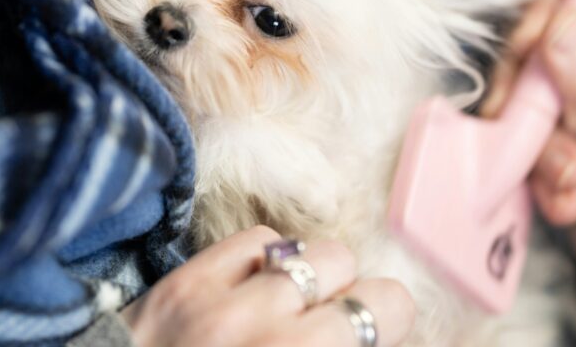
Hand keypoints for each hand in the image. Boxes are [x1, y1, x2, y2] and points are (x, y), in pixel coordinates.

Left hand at [121, 226, 414, 345]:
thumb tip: (364, 334)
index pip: (390, 313)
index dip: (390, 324)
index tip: (374, 335)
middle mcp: (273, 341)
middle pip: (367, 288)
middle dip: (360, 309)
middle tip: (333, 330)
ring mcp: (225, 309)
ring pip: (322, 256)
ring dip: (319, 283)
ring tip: (294, 307)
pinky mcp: (184, 285)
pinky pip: (261, 240)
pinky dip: (270, 260)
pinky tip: (257, 288)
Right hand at [483, 0, 575, 309]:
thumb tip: (558, 27)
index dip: (557, 4)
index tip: (531, 46)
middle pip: (542, 36)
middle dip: (532, 92)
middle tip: (530, 127)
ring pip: (524, 92)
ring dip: (535, 143)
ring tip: (569, 182)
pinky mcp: (557, 135)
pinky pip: (519, 135)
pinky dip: (533, 172)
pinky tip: (565, 202)